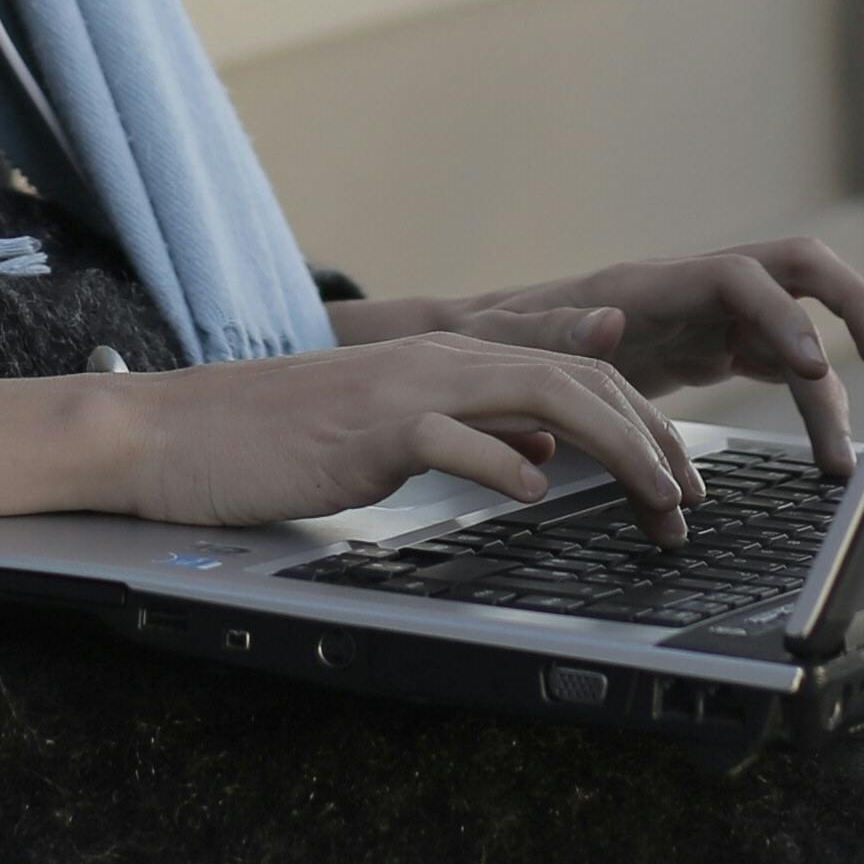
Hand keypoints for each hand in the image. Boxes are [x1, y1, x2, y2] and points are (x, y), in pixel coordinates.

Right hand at [0, 321, 700, 536]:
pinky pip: (460, 441)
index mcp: (446, 360)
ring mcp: (407, 390)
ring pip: (546, 400)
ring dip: (618, 453)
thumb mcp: (389, 436)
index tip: (681, 477)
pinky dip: (510, 469)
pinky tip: (539, 500)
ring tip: (655, 502)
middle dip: (654, 442)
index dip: (641, 421)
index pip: (572, 374)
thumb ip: (471, 438)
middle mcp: (439, 359)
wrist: (174, 434)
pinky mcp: (371, 430)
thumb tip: (541, 465)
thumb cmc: (274, 442)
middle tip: (689, 504)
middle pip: (582, 382)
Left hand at [344, 236, 863, 471]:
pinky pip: (779, 370)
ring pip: (798, 333)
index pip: (743, 276)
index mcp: (654, 284)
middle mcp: (695, 291)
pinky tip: (821, 455)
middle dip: (851, 306)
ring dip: (829, 389)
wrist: (485, 347)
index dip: (784, 313)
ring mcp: (710, 318)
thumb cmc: (494, 341)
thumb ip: (558, 332)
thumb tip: (611, 318)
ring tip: (841, 461)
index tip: (813, 364)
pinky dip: (806, 408)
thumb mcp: (511, 342)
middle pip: (799, 272)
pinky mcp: (713, 349)